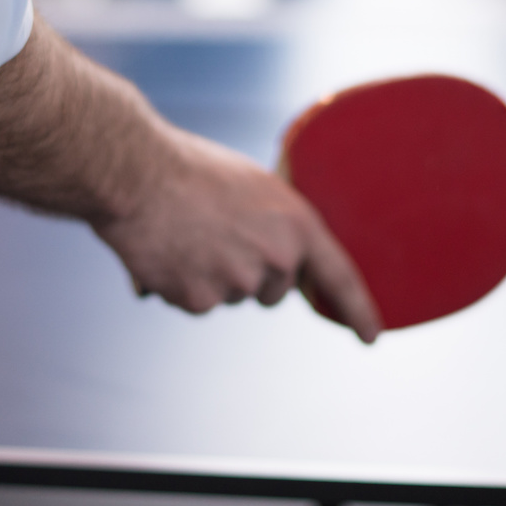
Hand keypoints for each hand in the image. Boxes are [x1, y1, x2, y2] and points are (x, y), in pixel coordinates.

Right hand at [0, 15, 381, 343]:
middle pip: (273, 289)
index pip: (339, 276)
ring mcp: (239, 282)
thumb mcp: (252, 187)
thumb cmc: (190, 168)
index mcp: (297, 222)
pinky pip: (197, 304)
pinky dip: (180, 286)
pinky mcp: (201, 300)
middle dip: (250, 271)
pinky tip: (166, 251)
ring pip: (231, 296)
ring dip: (210, 276)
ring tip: (185, 234)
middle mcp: (277, 257)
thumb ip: (273, 225)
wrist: (134, 172)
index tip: (371, 337)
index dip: (358, 310)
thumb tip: (275, 263)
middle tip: (216, 232)